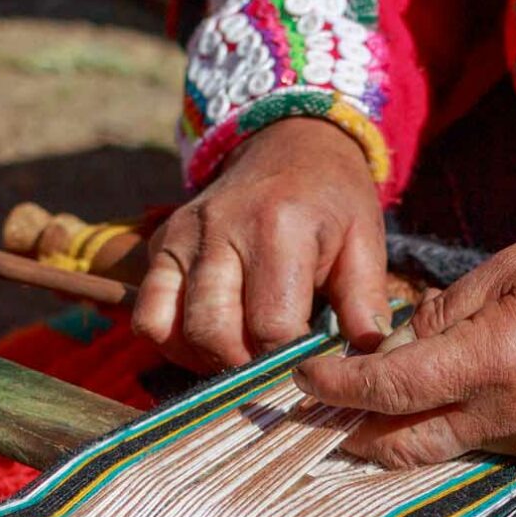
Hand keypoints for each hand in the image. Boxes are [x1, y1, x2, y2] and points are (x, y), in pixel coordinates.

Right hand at [132, 119, 389, 371]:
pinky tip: (208, 341)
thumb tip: (367, 358)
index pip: (272, 324)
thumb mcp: (363, 240)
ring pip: (171, 327)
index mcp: (278, 227)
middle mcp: (221, 229)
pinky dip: (172, 341)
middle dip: (244, 368)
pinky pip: (148, 313)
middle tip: (273, 372)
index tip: (308, 368)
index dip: (290, 361)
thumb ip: (365, 301)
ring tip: (241, 359)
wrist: (289, 144)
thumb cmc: (332, 200)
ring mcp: (183, 236)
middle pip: (214, 332)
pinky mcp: (161, 244)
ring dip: (205, 359)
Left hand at [292, 229, 515, 464]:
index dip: (338, 387)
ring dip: (391, 435)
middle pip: (402, 444)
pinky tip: (424, 407)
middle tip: (311, 415)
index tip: (302, 377)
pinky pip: (475, 445)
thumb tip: (389, 348)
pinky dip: (439, 429)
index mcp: (491, 361)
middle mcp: (504, 414)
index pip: (391, 389)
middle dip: (349, 433)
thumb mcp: (505, 271)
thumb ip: (440, 314)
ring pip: (436, 451)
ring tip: (356, 412)